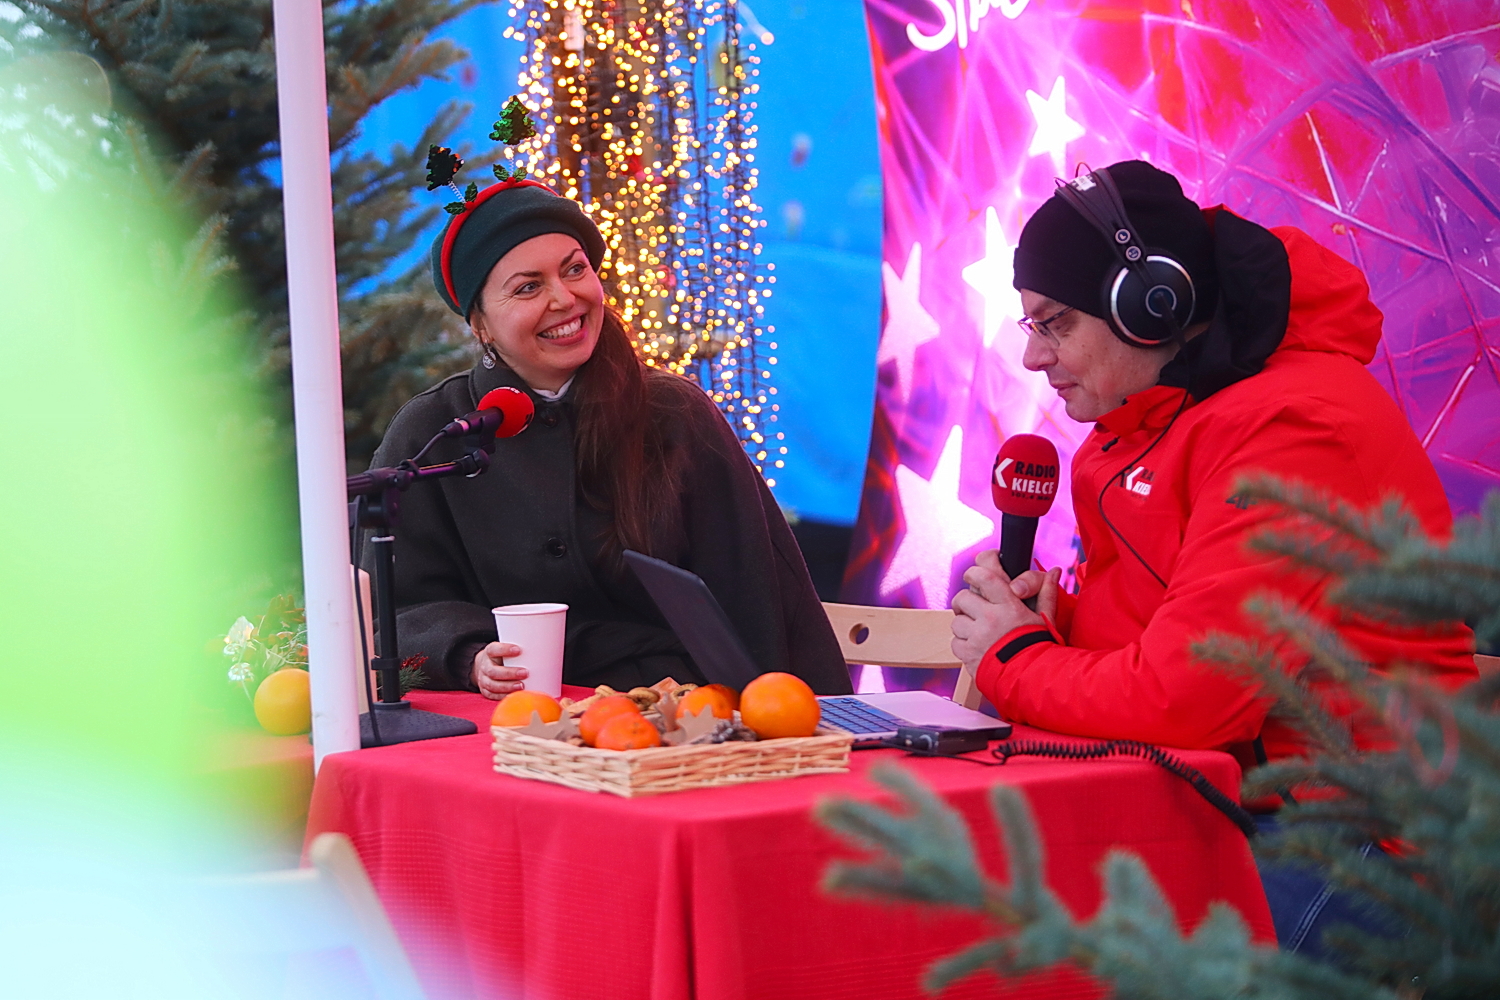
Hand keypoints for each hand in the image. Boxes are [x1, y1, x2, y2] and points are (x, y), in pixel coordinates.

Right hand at [471, 641, 526, 699]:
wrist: (486, 665)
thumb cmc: (502, 657)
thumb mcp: (506, 650)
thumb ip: (518, 651)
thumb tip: (542, 649)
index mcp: (489, 652)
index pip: (493, 649)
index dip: (504, 650)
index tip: (519, 650)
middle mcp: (484, 666)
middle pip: (493, 671)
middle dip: (510, 673)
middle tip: (525, 673)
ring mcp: (483, 679)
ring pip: (492, 685)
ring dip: (508, 686)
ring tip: (522, 686)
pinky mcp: (485, 690)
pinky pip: (492, 695)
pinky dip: (503, 696)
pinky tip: (514, 695)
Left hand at [949, 549, 1060, 673]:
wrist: (1033, 679)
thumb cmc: (1040, 647)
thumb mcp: (1046, 619)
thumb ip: (1046, 593)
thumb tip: (1053, 572)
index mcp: (1009, 605)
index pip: (984, 576)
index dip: (975, 572)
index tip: (974, 575)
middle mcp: (990, 618)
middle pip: (962, 597)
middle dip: (966, 600)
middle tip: (974, 607)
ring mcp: (977, 637)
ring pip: (956, 620)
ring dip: (964, 623)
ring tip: (979, 630)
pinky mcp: (968, 654)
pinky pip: (955, 642)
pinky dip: (963, 643)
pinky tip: (977, 646)